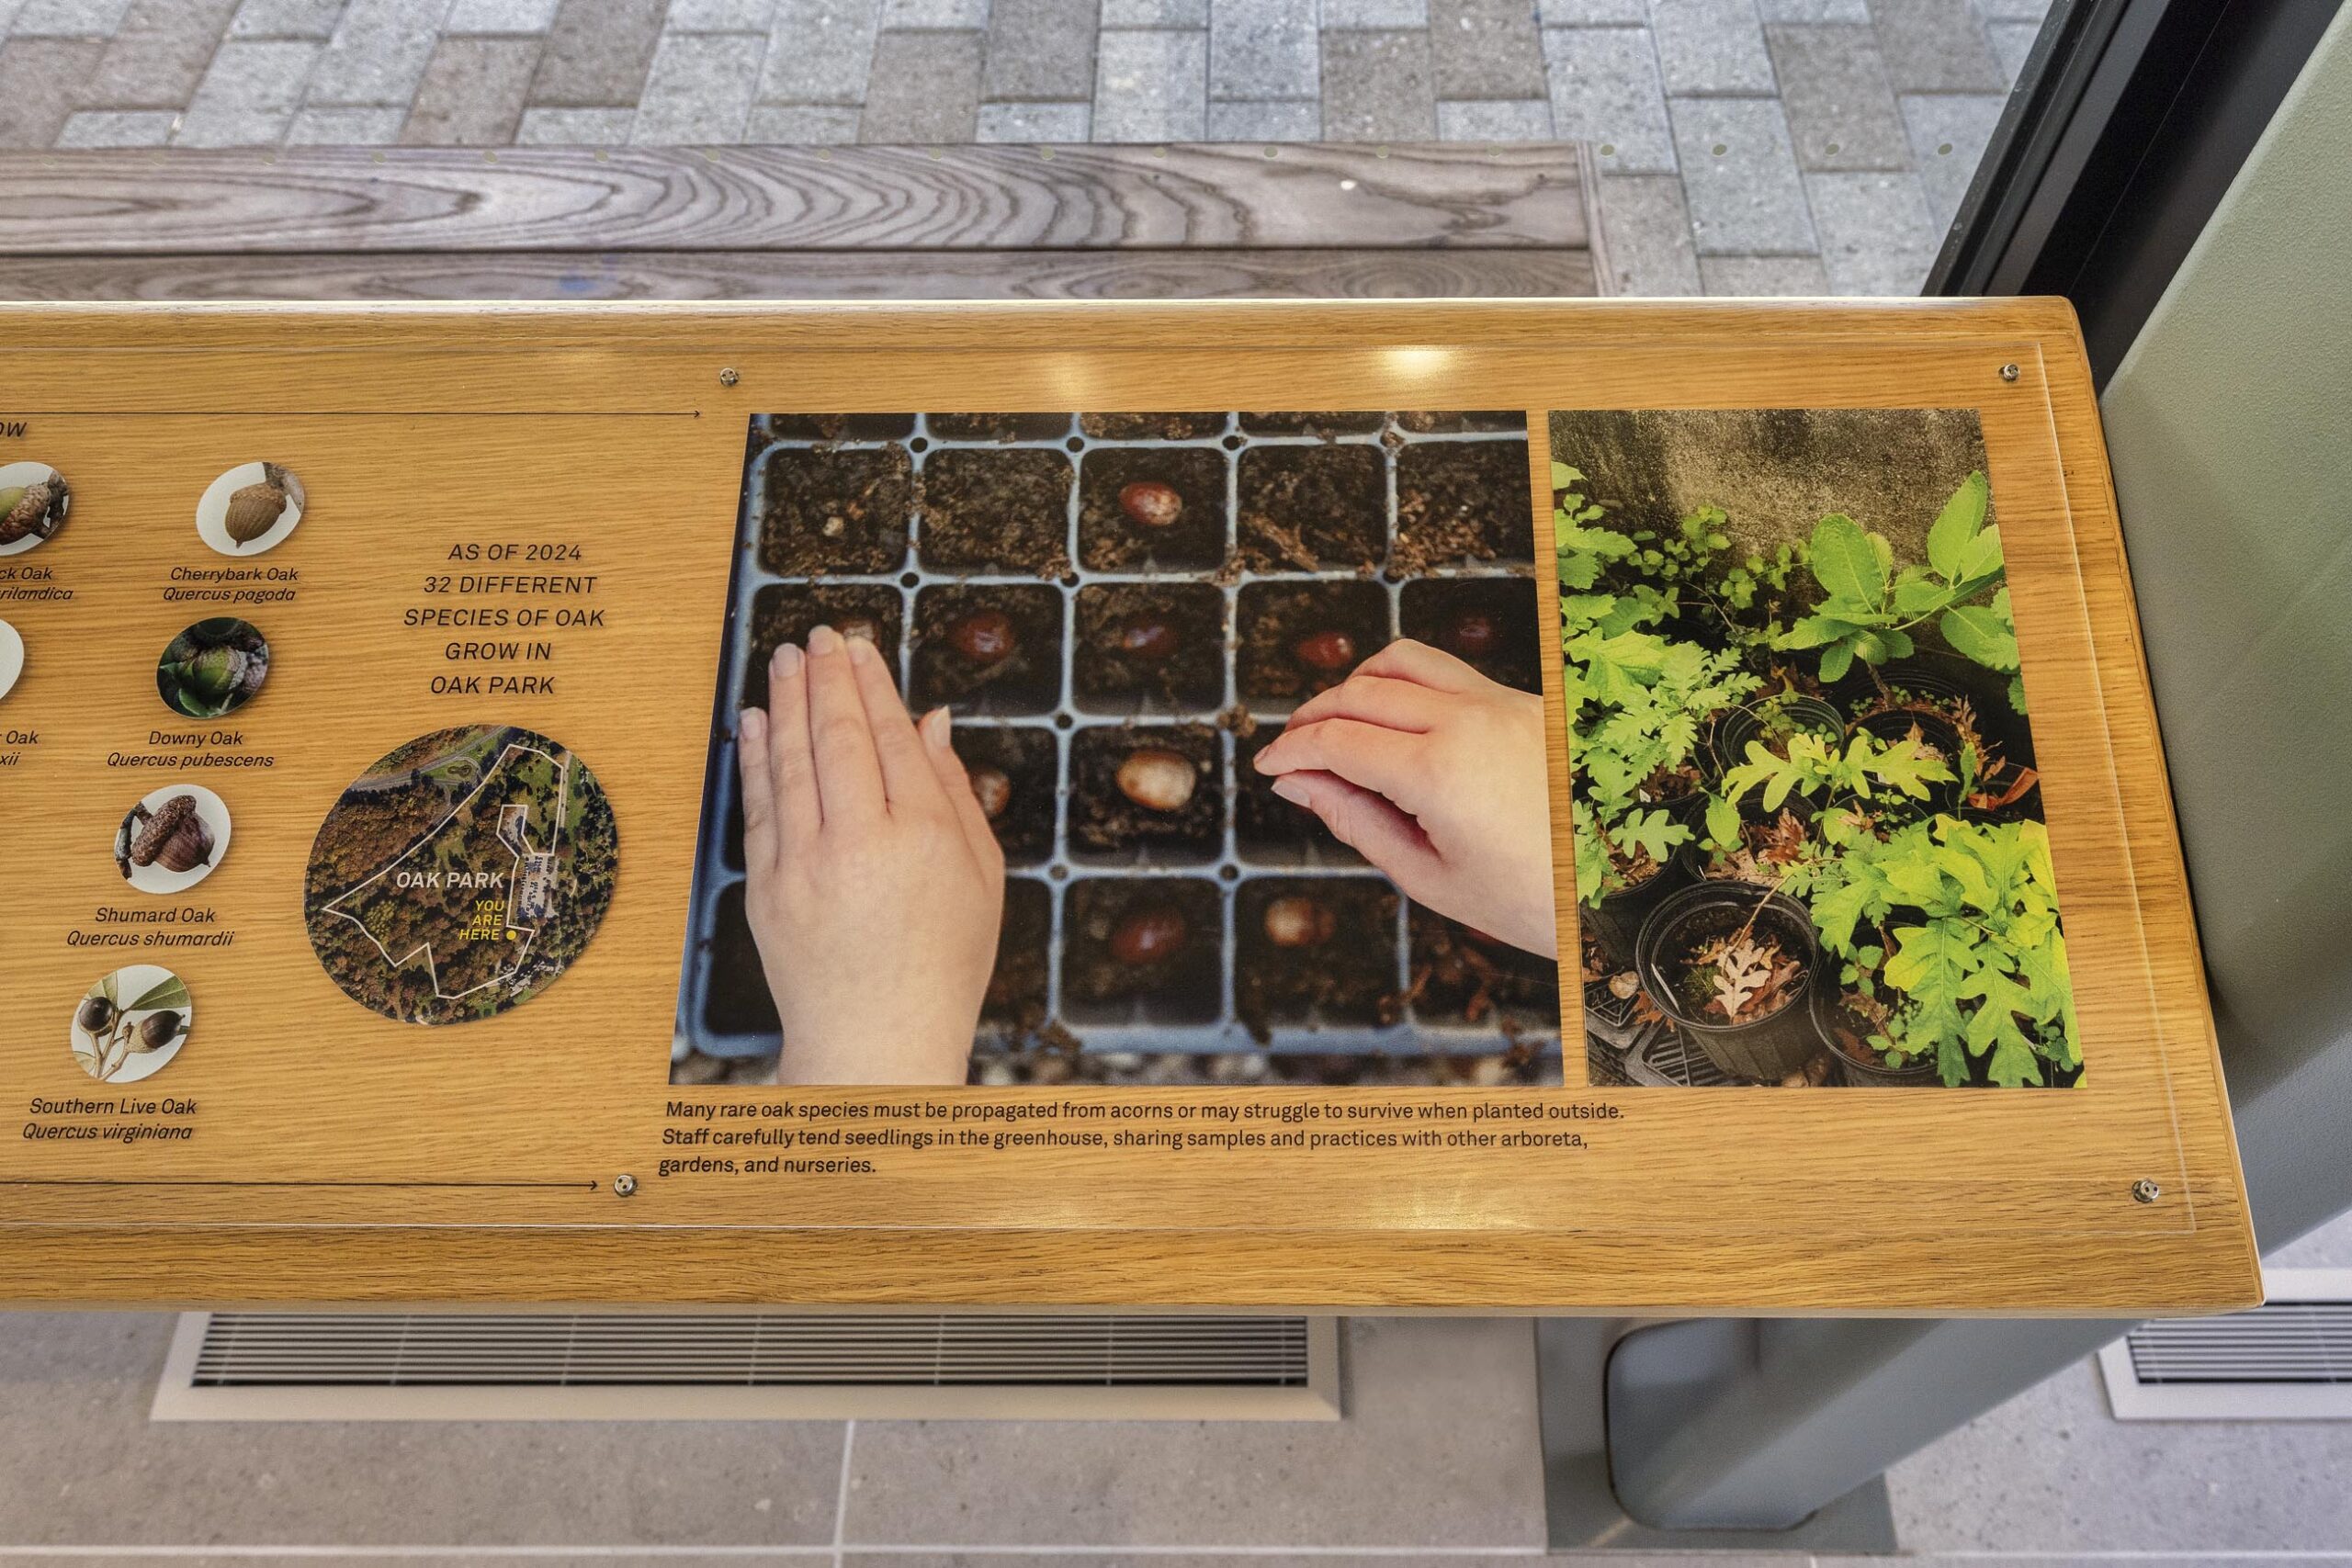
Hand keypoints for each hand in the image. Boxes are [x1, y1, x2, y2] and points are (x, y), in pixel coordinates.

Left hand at [737, 625, 1004, 1083]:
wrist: (875, 1043)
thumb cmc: (941, 966)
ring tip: (785, 660)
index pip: (890, 739)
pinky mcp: (766, 889)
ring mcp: (804, 866)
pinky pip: (759, 807)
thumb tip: (929, 723)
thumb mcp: (981, 879)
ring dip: (787, 702)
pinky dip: (757, 758)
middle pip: (837, 739)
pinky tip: (759, 721)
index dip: (873, 685)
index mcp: (921, 840)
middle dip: (826, 679)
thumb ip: (955, 794)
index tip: (860, 647)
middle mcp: (859, 845)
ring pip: (792, 764)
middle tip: (818, 636)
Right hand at [1252, 639, 1558, 957]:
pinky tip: (1398, 725)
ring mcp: (1504, 704)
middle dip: (1313, 716)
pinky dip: (1407, 685)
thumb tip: (1300, 785)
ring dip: (1358, 684)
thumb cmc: (1535, 900)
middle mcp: (1471, 722)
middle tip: (1291, 748)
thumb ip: (1355, 822)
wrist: (1620, 890)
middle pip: (1361, 691)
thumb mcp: (1430, 878)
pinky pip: (1450, 673)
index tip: (1268, 766)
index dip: (1291, 751)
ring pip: (1404, 660)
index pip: (1337, 740)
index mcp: (1440, 773)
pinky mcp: (1526, 703)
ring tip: (1339, 724)